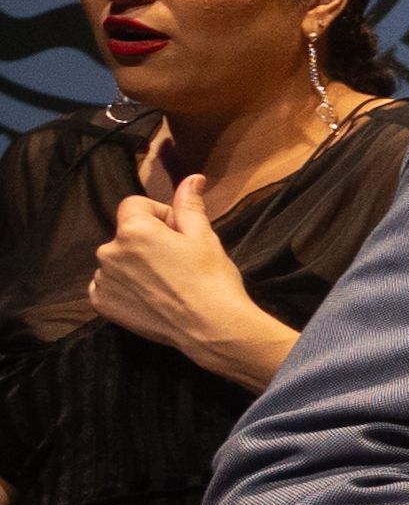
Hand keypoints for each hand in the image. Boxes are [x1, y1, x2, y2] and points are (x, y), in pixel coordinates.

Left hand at [90, 134, 247, 352]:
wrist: (210, 327)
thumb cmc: (211, 277)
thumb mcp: (203, 236)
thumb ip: (188, 205)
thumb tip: (192, 178)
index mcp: (133, 229)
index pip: (135, 205)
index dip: (159, 215)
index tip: (180, 233)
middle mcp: (109, 251)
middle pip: (126, 234)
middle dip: (146, 241)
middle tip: (177, 261)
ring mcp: (103, 280)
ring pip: (118, 260)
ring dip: (135, 264)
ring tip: (166, 283)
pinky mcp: (102, 304)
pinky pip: (108, 285)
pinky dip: (124, 287)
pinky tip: (150, 297)